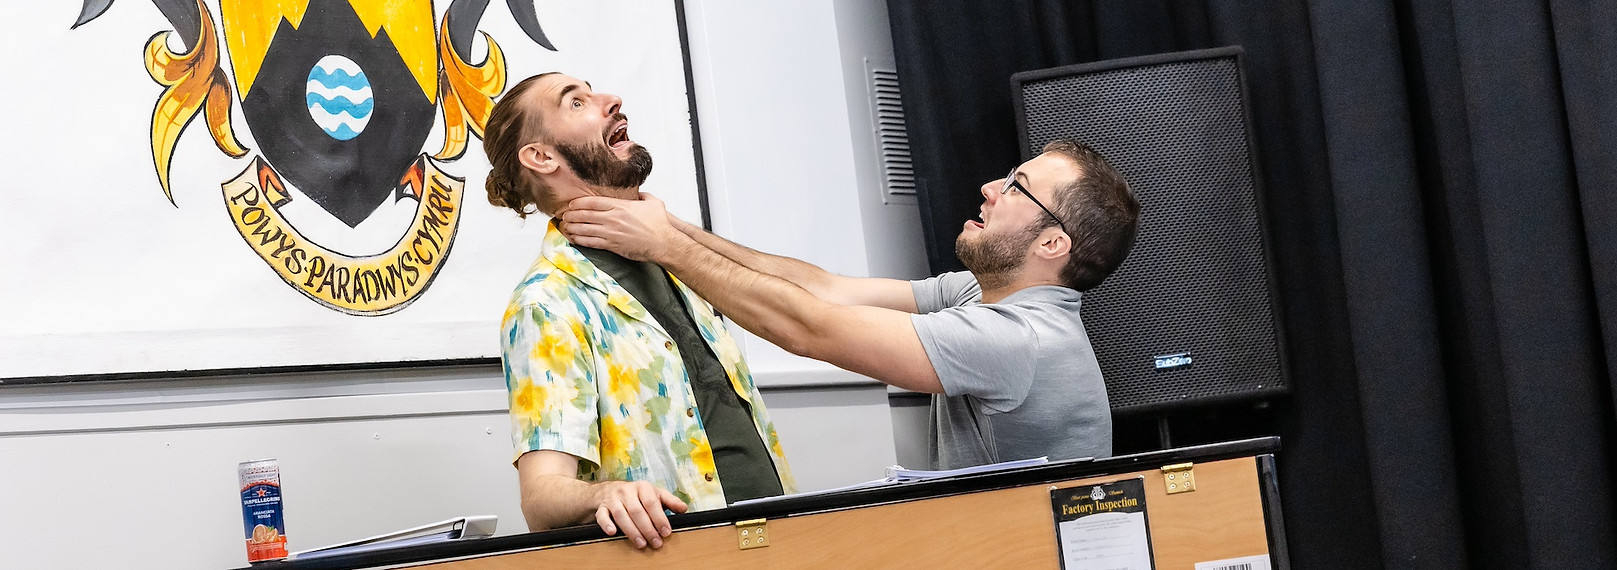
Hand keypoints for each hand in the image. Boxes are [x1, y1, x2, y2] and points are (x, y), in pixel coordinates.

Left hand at [559, 193, 681, 261]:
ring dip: (572, 228)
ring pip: (584, 229)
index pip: (593, 202)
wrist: (663, 243)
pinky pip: (590, 242)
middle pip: (585, 215)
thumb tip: (639, 194)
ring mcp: (611, 233)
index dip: (579, 203)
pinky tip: (573, 238)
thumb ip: (643, 195)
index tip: (572, 204)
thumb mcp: (653, 202)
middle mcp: (613, 218)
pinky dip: (579, 240)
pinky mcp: (612, 245)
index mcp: (620, 206)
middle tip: (564, 215)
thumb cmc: (659, 224)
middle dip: (572, 215)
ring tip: (564, 227)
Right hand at [591, 480, 688, 548]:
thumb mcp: (654, 494)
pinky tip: (613, 533)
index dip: (659, 518)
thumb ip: (670, 501)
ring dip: (631, 531)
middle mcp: (627, 491)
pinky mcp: (601, 507)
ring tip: (641, 544)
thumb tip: (684, 508)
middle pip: (637, 511)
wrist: (608, 489)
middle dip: (648, 529)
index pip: (651, 502)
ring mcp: (613, 499)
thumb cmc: (637, 495)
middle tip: (656, 542)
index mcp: (642, 487)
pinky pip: (602, 515)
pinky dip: (606, 524)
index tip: (666, 532)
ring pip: (621, 515)